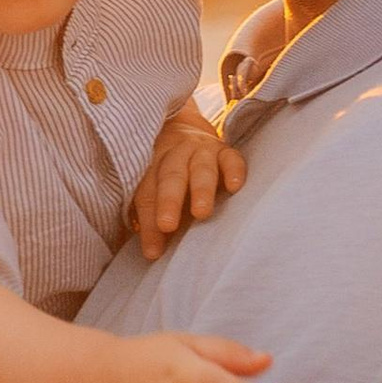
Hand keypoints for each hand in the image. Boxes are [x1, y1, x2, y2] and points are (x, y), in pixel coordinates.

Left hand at [133, 103, 249, 260]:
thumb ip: (153, 218)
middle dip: (168, 202)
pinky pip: (231, 159)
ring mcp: (202, 151)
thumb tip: (153, 253)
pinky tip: (234, 187)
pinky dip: (233, 171)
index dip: (148, 224)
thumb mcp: (156, 191)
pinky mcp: (226, 151)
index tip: (153, 252)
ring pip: (200, 168)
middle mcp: (176, 156)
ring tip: (202, 212)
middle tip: (167, 226)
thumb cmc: (170, 175)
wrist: (186, 129)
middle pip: (170, 177)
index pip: (147, 195)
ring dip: (200, 190)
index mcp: (153, 168)